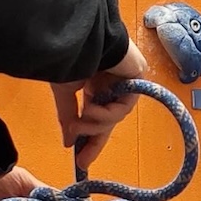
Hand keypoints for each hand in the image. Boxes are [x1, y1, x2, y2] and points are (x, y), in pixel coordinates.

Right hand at [52, 43, 146, 171]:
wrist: (82, 39)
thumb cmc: (71, 57)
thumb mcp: (64, 92)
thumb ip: (68, 117)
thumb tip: (67, 143)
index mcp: (95, 85)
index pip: (96, 116)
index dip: (89, 139)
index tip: (81, 161)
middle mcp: (111, 85)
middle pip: (108, 121)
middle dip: (94, 140)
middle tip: (83, 160)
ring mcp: (125, 84)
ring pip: (114, 117)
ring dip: (95, 124)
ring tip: (79, 121)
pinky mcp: (136, 81)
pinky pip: (123, 108)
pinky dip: (106, 113)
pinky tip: (92, 106)